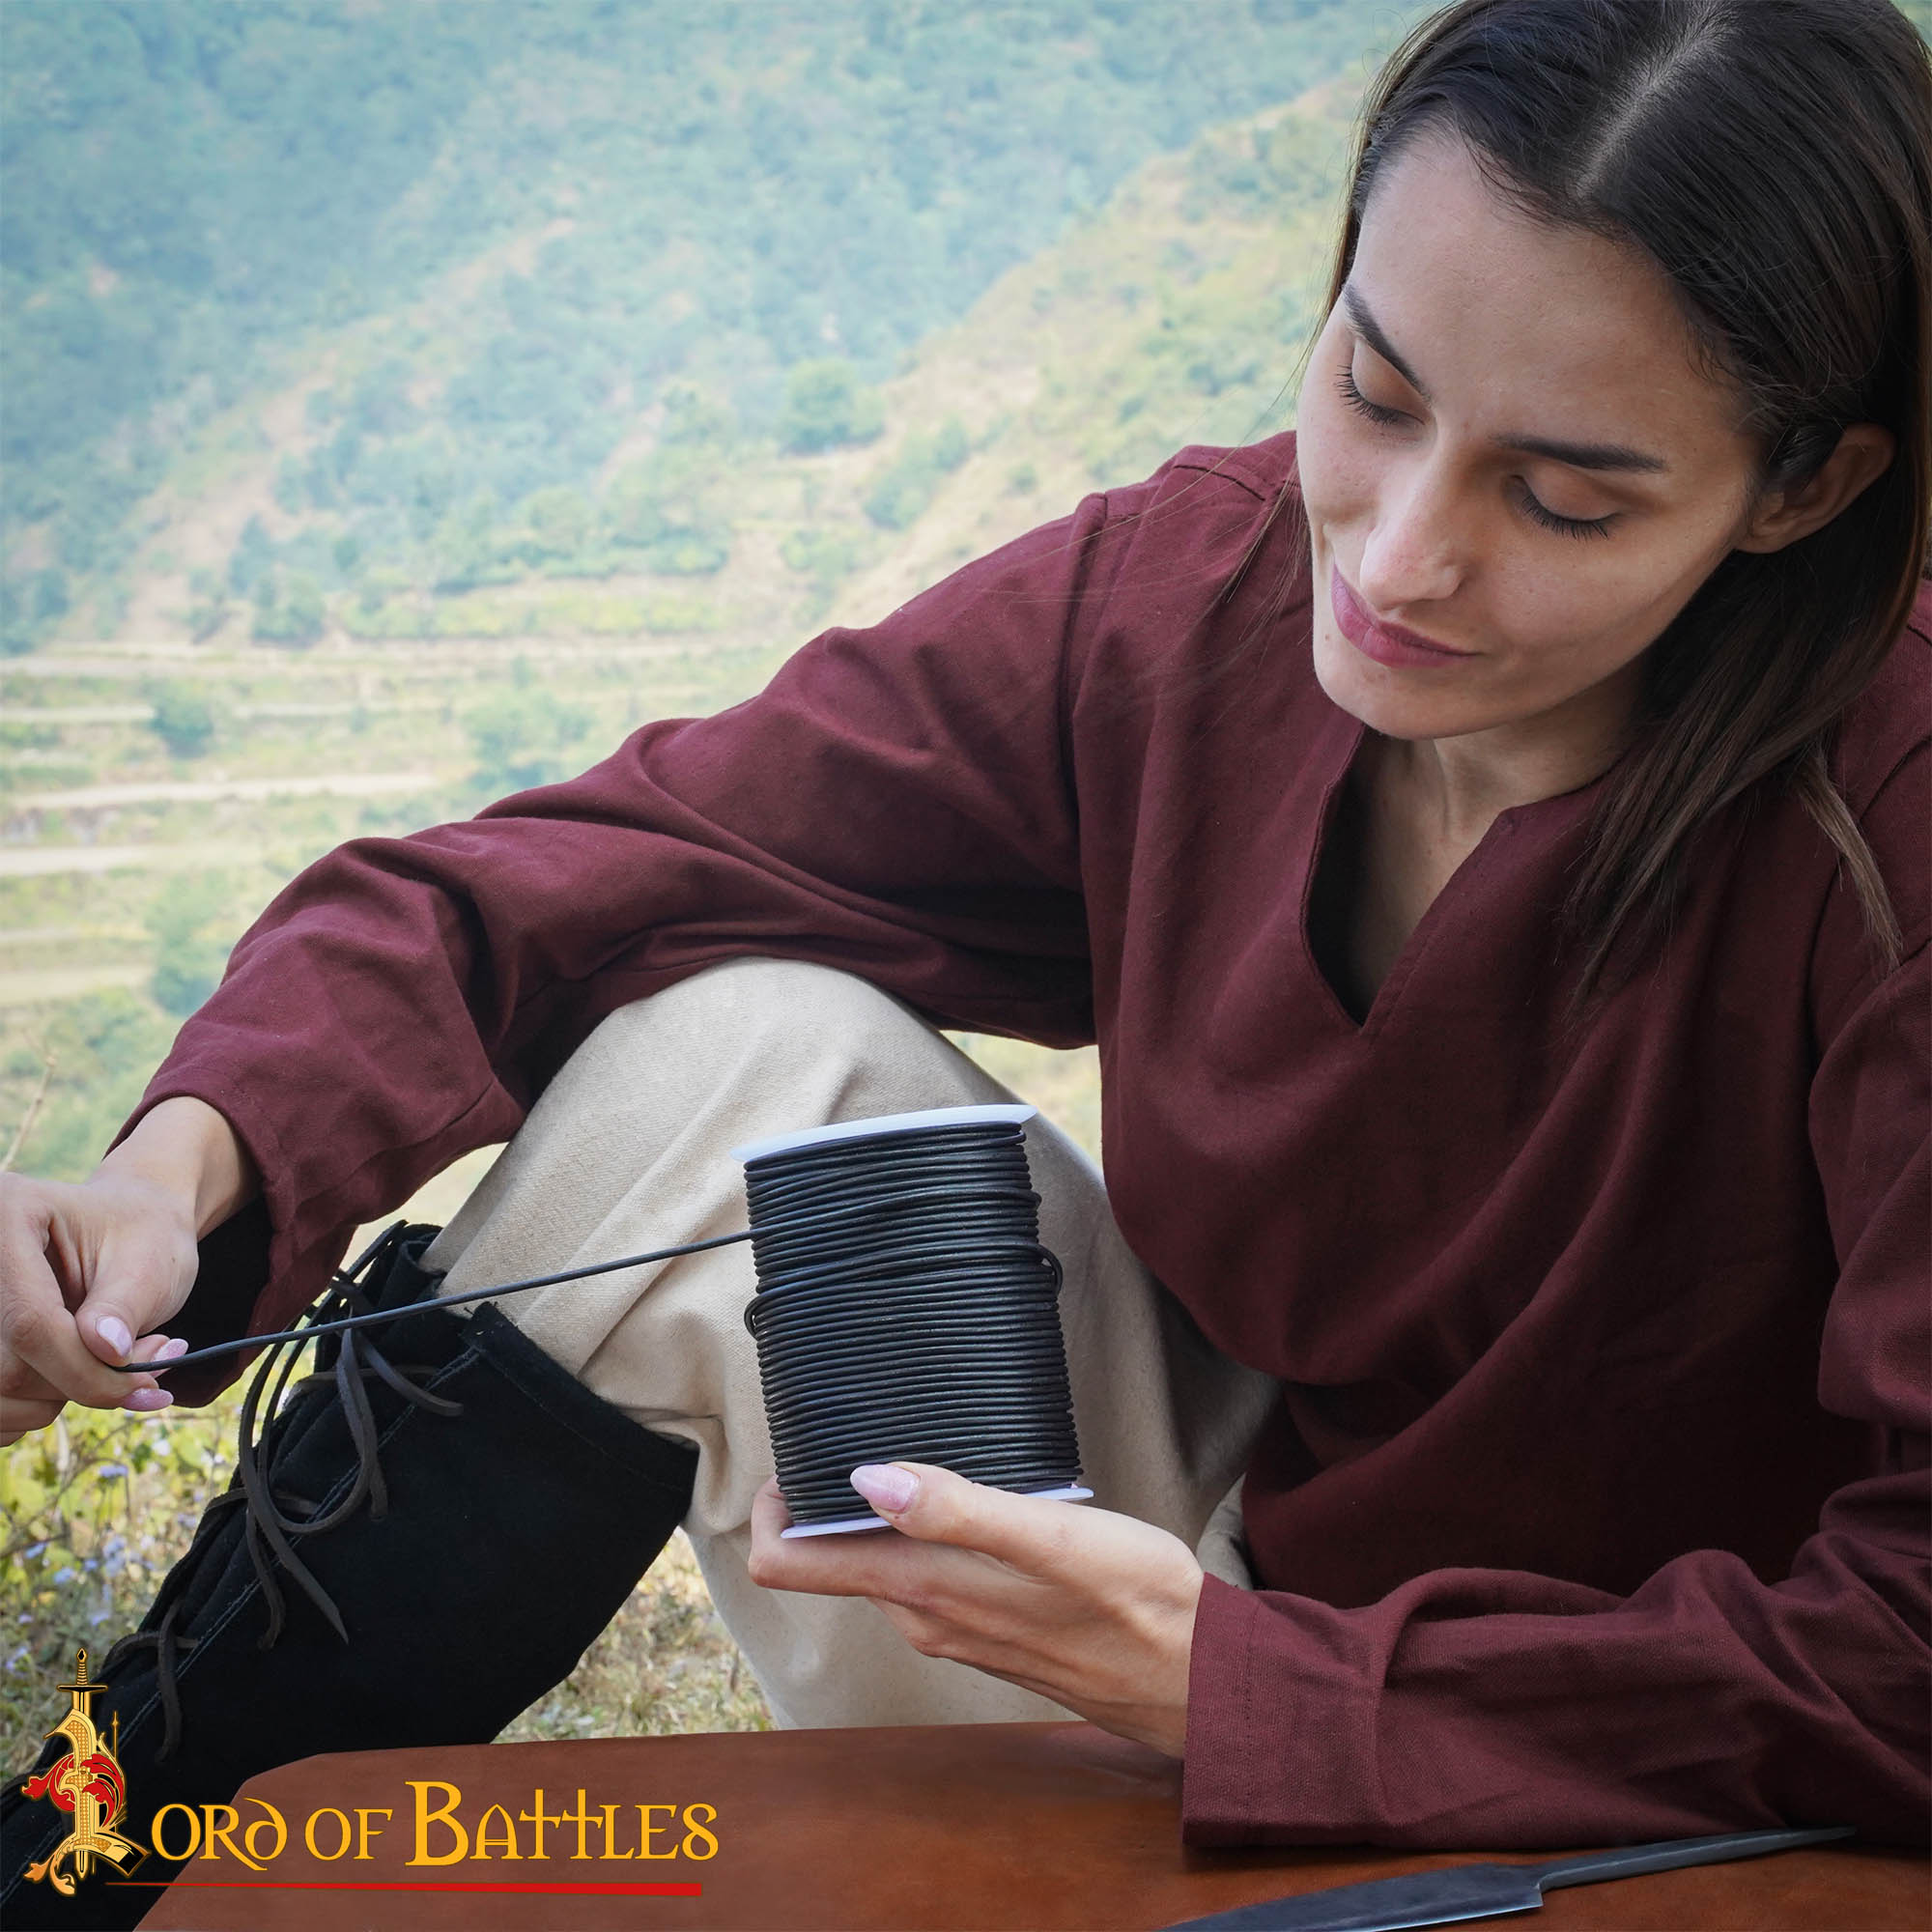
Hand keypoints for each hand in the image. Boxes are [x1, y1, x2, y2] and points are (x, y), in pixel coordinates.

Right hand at [0, 1096, 256, 1443]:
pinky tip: (73, 1377)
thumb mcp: (149, 1262)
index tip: (144, 1382)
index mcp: (10, 1217)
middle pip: (8, 1365)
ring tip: (110, 1365)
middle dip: (85, 1382)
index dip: (85, 1368)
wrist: (132, 1228)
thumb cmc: (143, 1237)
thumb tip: (107, 1352)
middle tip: (147, 1365)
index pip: (30, 1321)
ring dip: (60, 1400)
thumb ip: (124, 1307)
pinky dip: (35, 1408)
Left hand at [747, 1462, 1203, 1754]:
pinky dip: (918, 1540)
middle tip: (840, 1434)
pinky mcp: (992, 1631)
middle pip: (829, 1563)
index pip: (792, 1567)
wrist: (1203, 1681)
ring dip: (869, 1520)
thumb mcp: (1053, 1540)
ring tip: (896, 1455)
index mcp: (925, 1592)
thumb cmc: (1139, 1605)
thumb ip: (960, 1510)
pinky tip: (959, 1504)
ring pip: (879, 1570)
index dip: (773, 1510)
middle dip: (818, 1503)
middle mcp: (926, 1619)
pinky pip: (925, 1581)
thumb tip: (868, 1480)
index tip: (792, 1455)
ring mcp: (958, 1630)